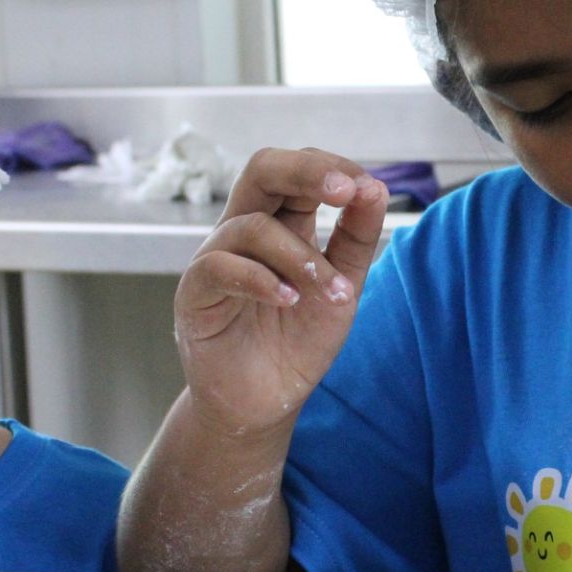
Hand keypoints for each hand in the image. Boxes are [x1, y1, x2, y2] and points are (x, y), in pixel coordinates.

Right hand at [174, 148, 388, 440]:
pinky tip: (290, 300)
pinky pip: (220, 268)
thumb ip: (357, 239)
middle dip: (307, 172)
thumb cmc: (298, 340)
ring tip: (333, 291)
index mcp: (282, 222)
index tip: (367, 188)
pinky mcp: (194, 293)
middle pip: (263, 170)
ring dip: (301, 256)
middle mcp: (245, 230)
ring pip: (252, 226)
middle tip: (345, 190)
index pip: (299, 172)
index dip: (333, 168)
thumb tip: (376, 188)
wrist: (265, 402)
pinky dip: (261, 280)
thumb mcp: (342, 285)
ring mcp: (216, 258)